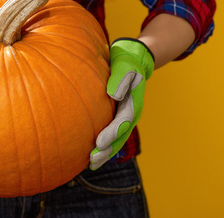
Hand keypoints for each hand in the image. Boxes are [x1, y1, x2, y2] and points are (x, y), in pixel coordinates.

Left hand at [90, 38, 153, 169]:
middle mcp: (130, 113)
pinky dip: (103, 144)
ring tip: (91, 164)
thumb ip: (120, 79)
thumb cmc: (127, 62)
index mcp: (133, 104)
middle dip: (107, 150)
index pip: (122, 122)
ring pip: (116, 138)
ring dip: (105, 152)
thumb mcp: (125, 66)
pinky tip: (90, 153)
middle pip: (120, 136)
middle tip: (92, 161)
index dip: (112, 134)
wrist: (133, 59)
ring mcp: (124, 116)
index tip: (100, 143)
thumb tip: (113, 94)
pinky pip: (111, 133)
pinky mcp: (117, 115)